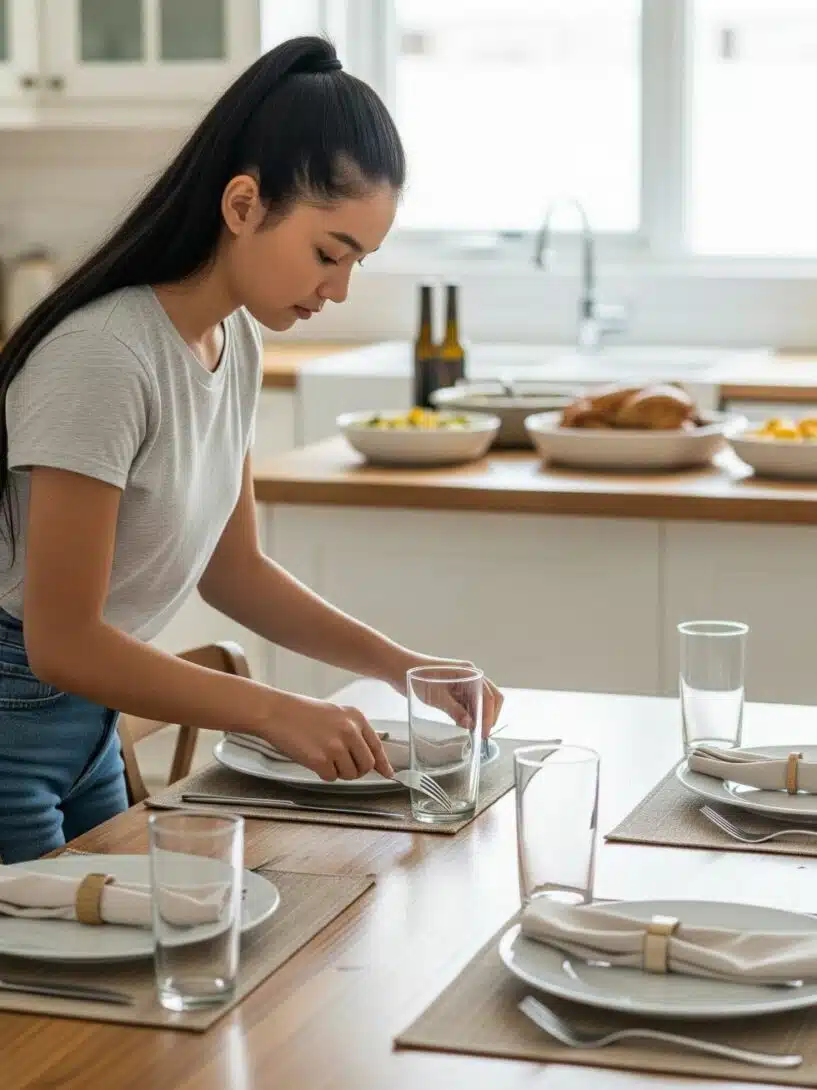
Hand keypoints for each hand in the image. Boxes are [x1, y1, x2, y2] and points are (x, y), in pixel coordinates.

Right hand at [254, 692, 393, 782]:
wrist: (276, 712)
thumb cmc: (302, 713)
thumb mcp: (335, 714)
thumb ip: (354, 733)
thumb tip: (370, 757)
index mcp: (355, 717)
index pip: (376, 745)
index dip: (383, 763)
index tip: (388, 774)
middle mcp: (350, 731)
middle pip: (367, 765)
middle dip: (356, 770)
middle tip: (341, 765)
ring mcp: (336, 746)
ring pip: (350, 774)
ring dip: (338, 771)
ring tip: (323, 756)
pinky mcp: (321, 759)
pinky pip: (331, 777)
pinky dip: (323, 773)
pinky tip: (313, 758)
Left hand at [385, 652, 503, 738]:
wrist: (397, 668)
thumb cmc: (415, 676)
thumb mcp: (435, 695)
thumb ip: (454, 709)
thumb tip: (470, 724)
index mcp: (468, 672)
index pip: (488, 696)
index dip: (488, 716)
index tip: (484, 734)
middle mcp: (469, 675)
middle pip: (490, 697)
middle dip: (489, 716)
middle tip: (482, 735)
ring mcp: (463, 681)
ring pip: (480, 701)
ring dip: (479, 716)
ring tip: (473, 733)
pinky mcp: (455, 688)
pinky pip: (469, 702)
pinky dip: (470, 714)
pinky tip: (463, 724)